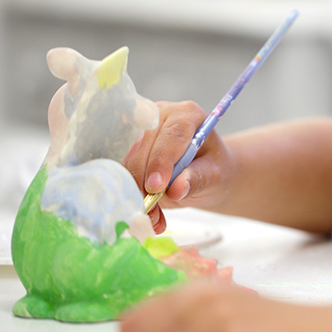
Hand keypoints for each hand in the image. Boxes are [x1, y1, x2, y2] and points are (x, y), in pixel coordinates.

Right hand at [124, 101, 236, 232]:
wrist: (203, 171)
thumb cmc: (212, 168)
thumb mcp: (214, 175)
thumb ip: (197, 179)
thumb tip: (176, 189)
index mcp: (187, 115)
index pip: (172, 135)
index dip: (161, 161)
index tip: (156, 187)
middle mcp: (159, 115)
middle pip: (143, 146)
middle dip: (143, 181)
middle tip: (150, 211)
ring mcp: (138, 128)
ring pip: (126, 159)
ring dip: (133, 190)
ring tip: (151, 217)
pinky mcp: (123, 145)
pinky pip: (118, 168)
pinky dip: (127, 191)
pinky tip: (142, 210)